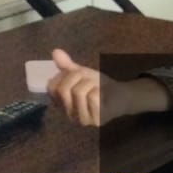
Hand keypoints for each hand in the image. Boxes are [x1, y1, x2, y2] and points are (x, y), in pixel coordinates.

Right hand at [46, 49, 171, 126]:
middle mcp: (68, 114)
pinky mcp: (96, 120)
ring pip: (78, 92)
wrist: (120, 95)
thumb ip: (66, 65)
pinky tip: (101, 95)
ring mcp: (82, 119)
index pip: (51, 87)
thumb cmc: (98, 85)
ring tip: (95, 87)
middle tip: (86, 79)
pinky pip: (92, 97)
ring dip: (90, 83)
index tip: (75, 74)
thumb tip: (55, 51)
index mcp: (61, 103)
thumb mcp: (81, 73)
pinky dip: (98, 90)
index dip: (63, 75)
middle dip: (77, 77)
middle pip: (63, 89)